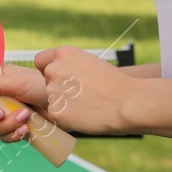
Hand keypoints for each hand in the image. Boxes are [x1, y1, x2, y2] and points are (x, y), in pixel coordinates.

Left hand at [0, 48, 129, 140]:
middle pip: (45, 81)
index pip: (41, 61)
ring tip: (88, 104)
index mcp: (63, 53)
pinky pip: (56, 114)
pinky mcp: (55, 111)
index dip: (49, 70)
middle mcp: (54, 69)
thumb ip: (68, 66)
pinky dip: (67, 117)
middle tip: (83, 95)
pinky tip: (86, 115)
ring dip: (63, 103)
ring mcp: (53, 90)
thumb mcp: (89, 63)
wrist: (130, 103)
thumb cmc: (115, 85)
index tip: (62, 78)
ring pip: (51, 98)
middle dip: (58, 88)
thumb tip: (51, 74)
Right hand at [0, 63, 46, 141]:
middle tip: (2, 113)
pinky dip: (14, 136)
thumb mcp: (15, 82)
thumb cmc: (42, 84)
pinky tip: (27, 130)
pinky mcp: (16, 127)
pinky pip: (5, 137)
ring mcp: (6, 114)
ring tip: (25, 116)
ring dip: (7, 126)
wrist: (67, 102)